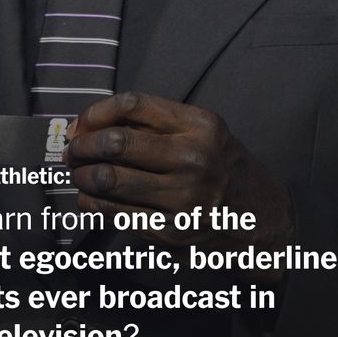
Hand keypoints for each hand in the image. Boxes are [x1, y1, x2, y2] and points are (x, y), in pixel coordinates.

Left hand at [64, 91, 293, 280]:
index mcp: (200, 125)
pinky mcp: (173, 231)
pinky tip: (88, 198)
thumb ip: (156, 123)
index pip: (132, 105)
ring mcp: (183, 197)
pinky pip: (117, 213)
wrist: (264, 219)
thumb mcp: (203, 132)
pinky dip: (92, 204)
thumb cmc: (223, 168)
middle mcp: (193, 157)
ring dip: (82, 176)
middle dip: (82, 146)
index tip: (80, 124)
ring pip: (110, 180)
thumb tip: (91, 125)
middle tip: (73, 151)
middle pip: (116, 142)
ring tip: (78, 174)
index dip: (95, 112)